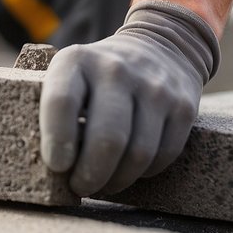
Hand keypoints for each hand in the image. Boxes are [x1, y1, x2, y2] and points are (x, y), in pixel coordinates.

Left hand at [39, 0, 218, 196]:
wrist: (162, 45)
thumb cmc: (98, 76)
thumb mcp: (71, 74)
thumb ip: (55, 109)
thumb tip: (49, 167)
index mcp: (77, 61)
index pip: (61, 101)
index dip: (56, 140)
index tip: (57, 166)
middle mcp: (116, 70)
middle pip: (106, 138)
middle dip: (90, 175)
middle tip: (80, 187)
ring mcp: (154, 88)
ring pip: (137, 154)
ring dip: (116, 180)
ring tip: (103, 183)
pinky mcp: (183, 107)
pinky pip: (163, 156)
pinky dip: (143, 172)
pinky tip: (129, 169)